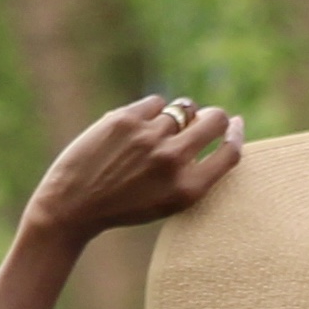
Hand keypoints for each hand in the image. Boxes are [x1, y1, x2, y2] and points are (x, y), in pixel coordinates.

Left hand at [22, 95, 242, 244]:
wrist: (73, 207)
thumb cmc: (123, 206)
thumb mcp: (166, 201)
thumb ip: (193, 170)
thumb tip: (217, 124)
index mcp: (188, 190)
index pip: (230, 152)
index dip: (235, 134)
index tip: (234, 125)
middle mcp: (173, 161)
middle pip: (214, 119)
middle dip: (214, 117)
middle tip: (204, 120)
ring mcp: (150, 137)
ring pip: (181, 108)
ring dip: (174, 117)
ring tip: (153, 136)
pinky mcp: (127, 119)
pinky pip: (155, 102)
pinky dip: (150, 112)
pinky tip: (134, 130)